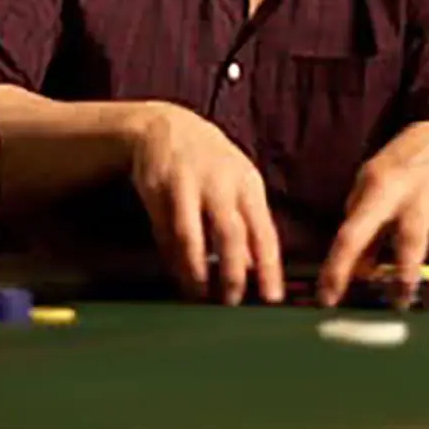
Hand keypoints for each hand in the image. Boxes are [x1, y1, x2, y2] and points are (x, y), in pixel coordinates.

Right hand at [128, 102, 282, 305]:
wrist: (166, 127)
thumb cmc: (212, 165)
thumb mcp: (238, 187)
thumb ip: (249, 226)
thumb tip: (258, 270)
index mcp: (247, 184)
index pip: (263, 231)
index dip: (269, 268)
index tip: (272, 299)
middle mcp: (220, 182)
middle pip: (230, 233)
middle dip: (232, 272)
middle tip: (232, 302)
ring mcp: (186, 183)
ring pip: (191, 234)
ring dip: (195, 269)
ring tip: (199, 294)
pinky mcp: (156, 187)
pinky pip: (164, 230)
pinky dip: (171, 256)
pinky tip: (178, 274)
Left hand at [318, 122, 428, 308]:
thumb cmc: (397, 173)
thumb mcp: (369, 189)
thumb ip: (361, 230)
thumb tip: (355, 275)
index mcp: (382, 187)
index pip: (354, 234)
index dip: (338, 269)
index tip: (327, 300)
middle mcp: (418, 197)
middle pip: (410, 242)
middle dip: (403, 280)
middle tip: (394, 304)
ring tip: (427, 302)